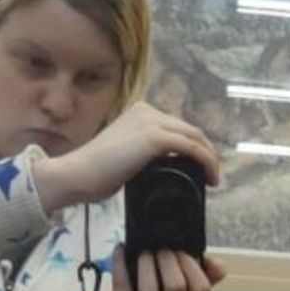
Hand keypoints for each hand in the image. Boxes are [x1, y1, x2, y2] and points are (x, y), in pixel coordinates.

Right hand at [30, 100, 220, 213]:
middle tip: (210, 175)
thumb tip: (162, 168)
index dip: (193, 148)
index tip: (200, 170)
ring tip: (212, 179)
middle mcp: (147, 111)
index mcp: (140, 113)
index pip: (176, 128)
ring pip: (194, 137)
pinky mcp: (154, 137)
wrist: (77, 174)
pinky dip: (205, 162)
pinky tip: (210, 177)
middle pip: (189, 130)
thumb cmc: (95, 173)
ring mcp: (151, 122)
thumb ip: (143, 155)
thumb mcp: (124, 157)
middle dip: (205, 152)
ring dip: (209, 158)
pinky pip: (191, 147)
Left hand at [104, 247, 226, 290]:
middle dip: (169, 261)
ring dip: (147, 266)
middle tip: (162, 249)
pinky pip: (122, 288)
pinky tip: (121, 249)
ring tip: (145, 253)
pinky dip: (120, 265)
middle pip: (176, 287)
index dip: (193, 267)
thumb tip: (217, 264)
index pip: (201, 290)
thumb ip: (206, 276)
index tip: (183, 252)